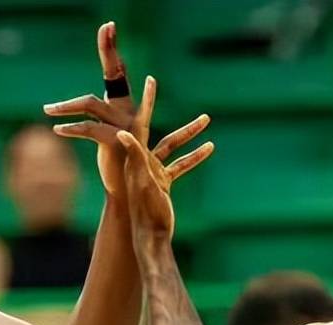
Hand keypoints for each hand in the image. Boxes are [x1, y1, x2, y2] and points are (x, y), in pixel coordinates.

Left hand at [41, 22, 140, 196]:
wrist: (130, 195)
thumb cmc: (119, 168)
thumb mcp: (110, 141)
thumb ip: (99, 122)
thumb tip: (79, 112)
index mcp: (127, 108)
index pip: (118, 73)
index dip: (112, 50)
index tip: (108, 26)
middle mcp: (130, 111)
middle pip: (115, 73)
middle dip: (110, 49)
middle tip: (107, 27)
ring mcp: (126, 124)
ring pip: (91, 104)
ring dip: (66, 106)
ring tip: (47, 109)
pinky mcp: (116, 141)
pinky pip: (89, 128)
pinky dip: (71, 129)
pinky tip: (57, 130)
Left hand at [115, 77, 213, 239]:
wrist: (150, 236)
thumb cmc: (146, 211)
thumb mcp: (142, 181)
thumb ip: (134, 156)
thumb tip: (121, 132)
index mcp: (136, 157)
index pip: (140, 122)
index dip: (146, 101)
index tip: (150, 80)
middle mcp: (142, 160)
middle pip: (149, 125)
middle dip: (153, 104)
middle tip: (154, 82)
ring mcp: (153, 171)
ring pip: (173, 145)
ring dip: (188, 132)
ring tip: (207, 118)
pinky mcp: (163, 183)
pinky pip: (181, 165)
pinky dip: (194, 156)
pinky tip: (211, 147)